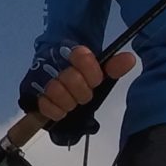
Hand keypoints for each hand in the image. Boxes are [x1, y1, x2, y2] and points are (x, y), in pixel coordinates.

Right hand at [19, 44, 134, 145]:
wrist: (60, 84)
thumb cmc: (84, 77)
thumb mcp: (100, 71)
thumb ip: (114, 66)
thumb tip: (130, 59)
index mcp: (75, 56)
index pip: (81, 55)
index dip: (90, 70)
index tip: (96, 80)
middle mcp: (58, 65)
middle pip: (71, 78)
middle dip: (82, 91)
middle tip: (86, 95)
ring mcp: (45, 80)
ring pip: (56, 90)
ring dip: (69, 101)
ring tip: (73, 103)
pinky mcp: (35, 95)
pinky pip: (45, 105)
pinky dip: (56, 110)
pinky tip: (63, 110)